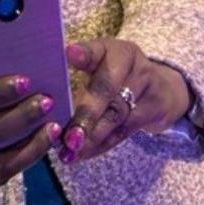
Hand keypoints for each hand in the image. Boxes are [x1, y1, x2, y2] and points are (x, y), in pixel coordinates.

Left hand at [59, 39, 191, 162]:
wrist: (161, 89)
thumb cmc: (115, 75)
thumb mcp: (99, 65)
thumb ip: (74, 75)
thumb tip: (42, 96)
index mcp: (112, 49)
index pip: (97, 50)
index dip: (84, 54)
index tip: (70, 54)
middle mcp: (131, 64)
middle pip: (107, 88)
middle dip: (86, 114)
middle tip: (69, 135)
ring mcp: (146, 87)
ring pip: (116, 115)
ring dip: (91, 136)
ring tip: (70, 150)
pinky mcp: (153, 111)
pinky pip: (123, 132)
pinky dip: (100, 146)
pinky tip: (82, 155)